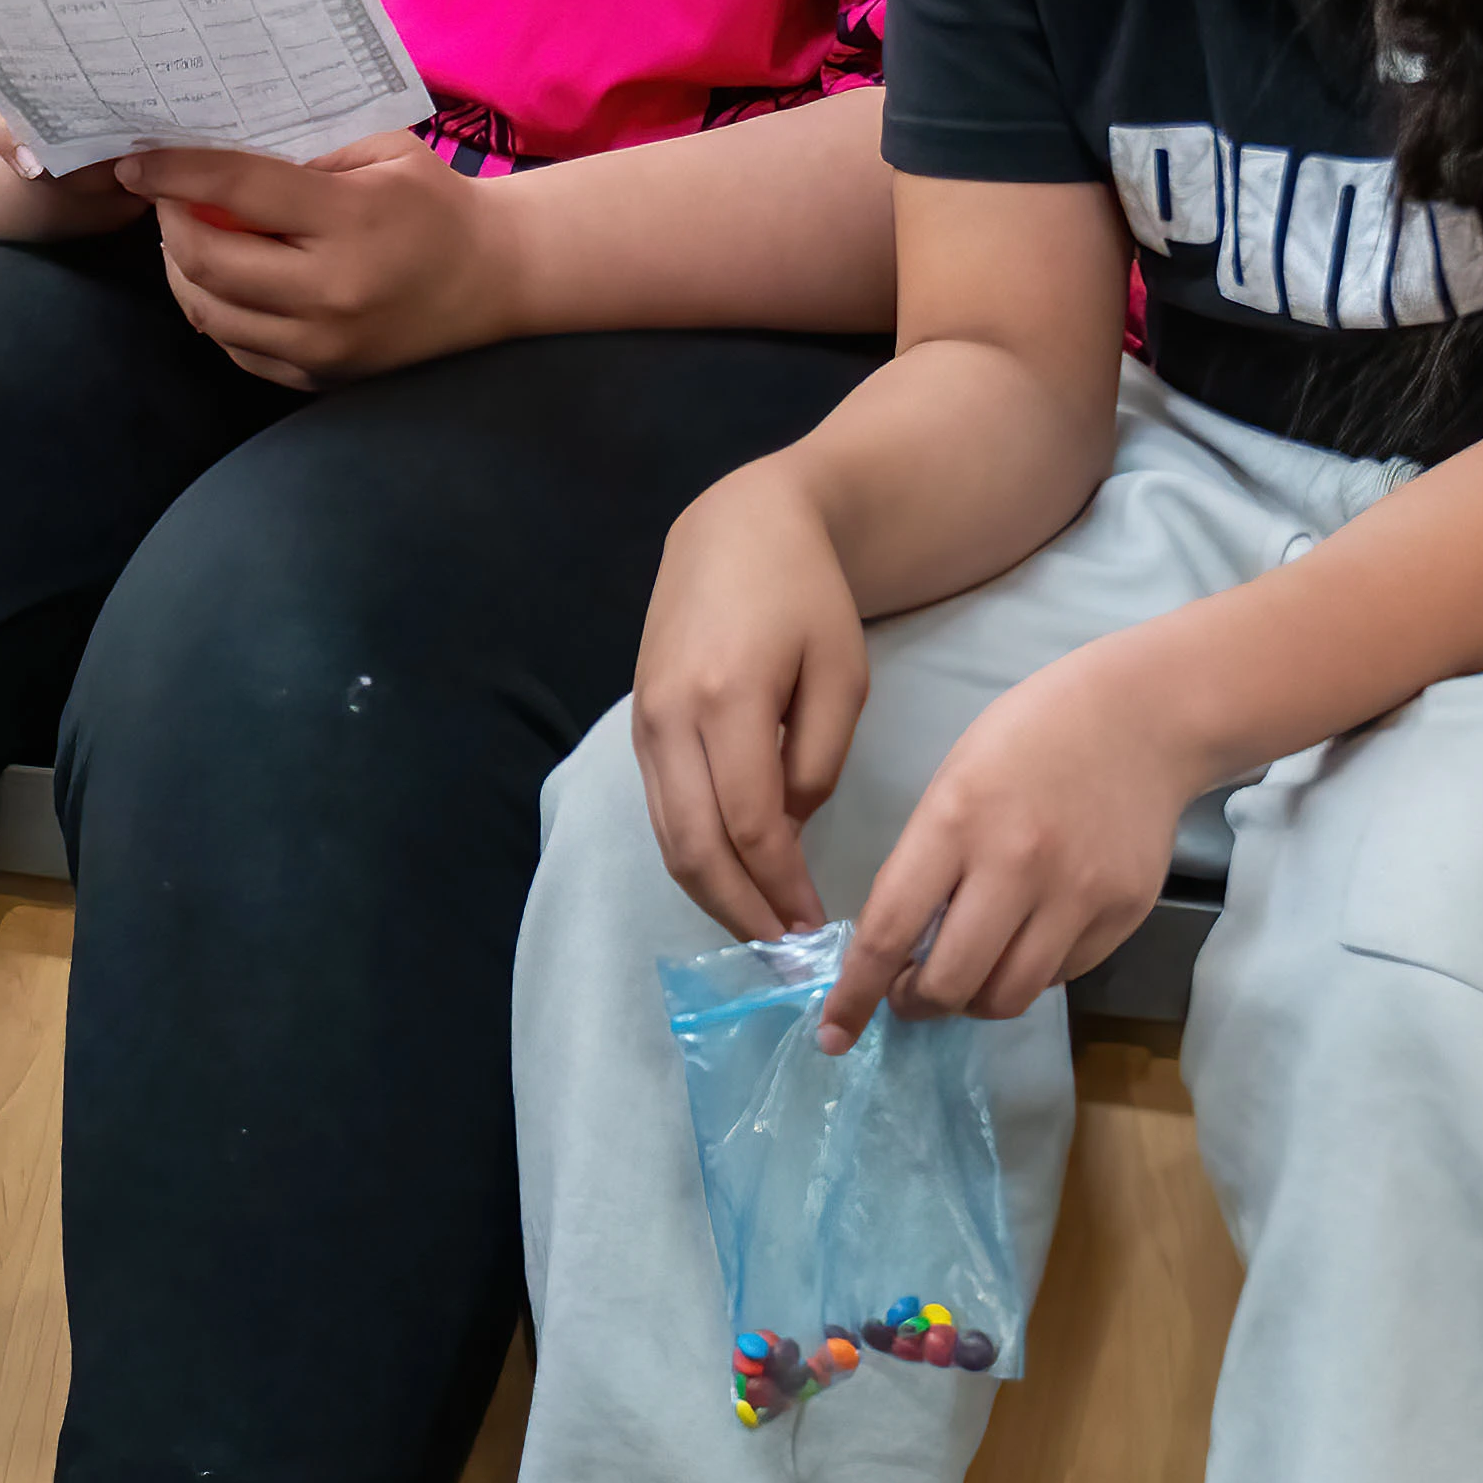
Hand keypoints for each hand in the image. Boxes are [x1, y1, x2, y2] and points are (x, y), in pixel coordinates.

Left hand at [114, 131, 506, 386]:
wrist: (497, 279)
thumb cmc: (436, 203)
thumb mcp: (381, 152)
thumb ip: (303, 155)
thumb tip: (217, 155)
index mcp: (350, 222)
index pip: (237, 192)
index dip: (174, 174)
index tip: (137, 164)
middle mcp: (331, 292)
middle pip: (206, 262)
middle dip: (170, 225)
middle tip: (166, 199)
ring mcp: (324, 346)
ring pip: (209, 314)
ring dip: (182, 272)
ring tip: (187, 238)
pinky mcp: (320, 377)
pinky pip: (238, 349)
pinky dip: (215, 312)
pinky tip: (222, 282)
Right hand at [629, 454, 872, 944]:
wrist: (735, 529)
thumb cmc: (806, 594)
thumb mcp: (843, 672)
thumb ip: (819, 758)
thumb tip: (787, 830)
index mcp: (728, 700)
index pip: (750, 824)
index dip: (783, 886)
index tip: (819, 927)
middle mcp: (671, 720)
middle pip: (694, 848)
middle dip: (739, 911)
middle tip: (785, 953)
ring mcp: (646, 726)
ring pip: (667, 838)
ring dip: (712, 894)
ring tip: (761, 930)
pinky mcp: (640, 728)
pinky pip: (661, 812)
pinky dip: (695, 857)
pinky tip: (734, 880)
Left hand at [826, 648, 1201, 1034]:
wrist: (1143, 717)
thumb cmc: (1028, 740)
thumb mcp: (952, 783)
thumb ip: (923, 864)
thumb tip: (896, 949)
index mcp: (956, 821)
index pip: (889, 932)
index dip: (856, 994)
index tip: (834, 1034)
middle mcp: (1017, 865)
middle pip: (951, 982)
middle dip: (916, 1004)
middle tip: (907, 994)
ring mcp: (1078, 894)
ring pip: (1008, 996)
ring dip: (972, 1000)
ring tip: (964, 975)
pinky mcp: (1124, 914)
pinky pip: (1060, 976)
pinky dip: (1028, 974)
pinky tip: (1023, 941)